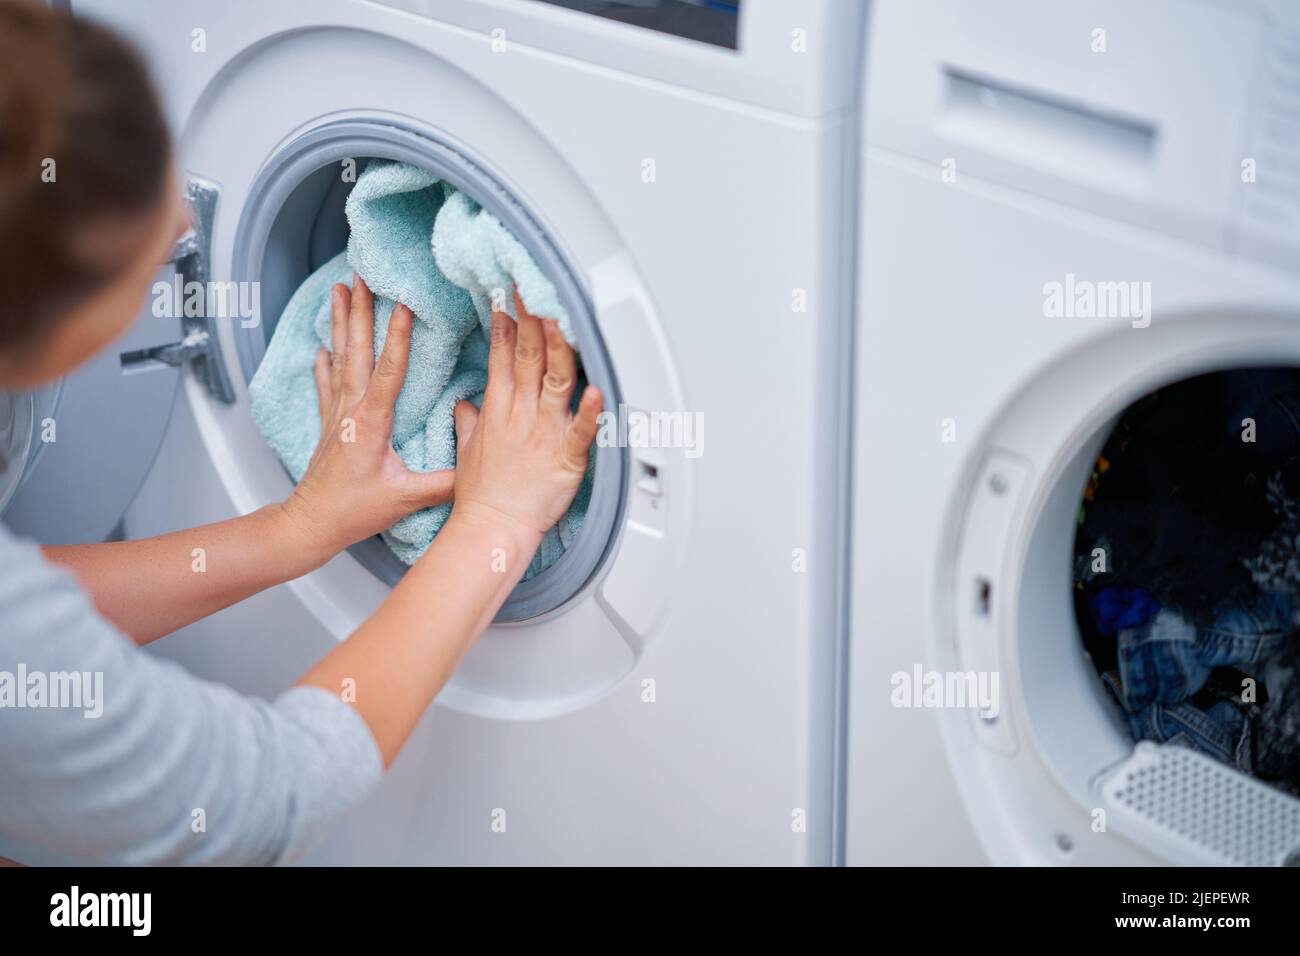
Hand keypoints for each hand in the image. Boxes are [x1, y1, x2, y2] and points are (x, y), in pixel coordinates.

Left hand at [281, 275, 454, 554]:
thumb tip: (480, 468)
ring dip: (340, 323)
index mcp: (371, 422)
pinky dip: (324, 362)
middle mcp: (350, 410)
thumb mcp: (406, 499)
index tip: (403, 305)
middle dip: (360, 311)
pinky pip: (325, 384)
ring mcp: (336, 414)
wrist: (312, 524)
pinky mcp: (327, 425)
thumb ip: (446, 483)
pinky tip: (321, 346)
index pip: (388, 371)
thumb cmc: (355, 512)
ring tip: (339, 290)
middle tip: (361, 277)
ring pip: (339, 358)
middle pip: (357, 351)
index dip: (398, 338)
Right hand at [448, 292, 601, 542]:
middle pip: (528, 357)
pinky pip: (582, 430)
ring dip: (560, 348)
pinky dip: (591, 411)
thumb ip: (470, 421)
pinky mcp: (566, 457)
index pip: (501, 356)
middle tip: (537, 288)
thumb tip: (465, 404)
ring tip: (563, 318)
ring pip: (555, 381)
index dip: (507, 323)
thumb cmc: (481, 495)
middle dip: (533, 320)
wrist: (491, 528)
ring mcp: (544, 433)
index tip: (510, 296)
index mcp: (498, 410)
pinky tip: (598, 390)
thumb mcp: (469, 450)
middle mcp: (521, 414)